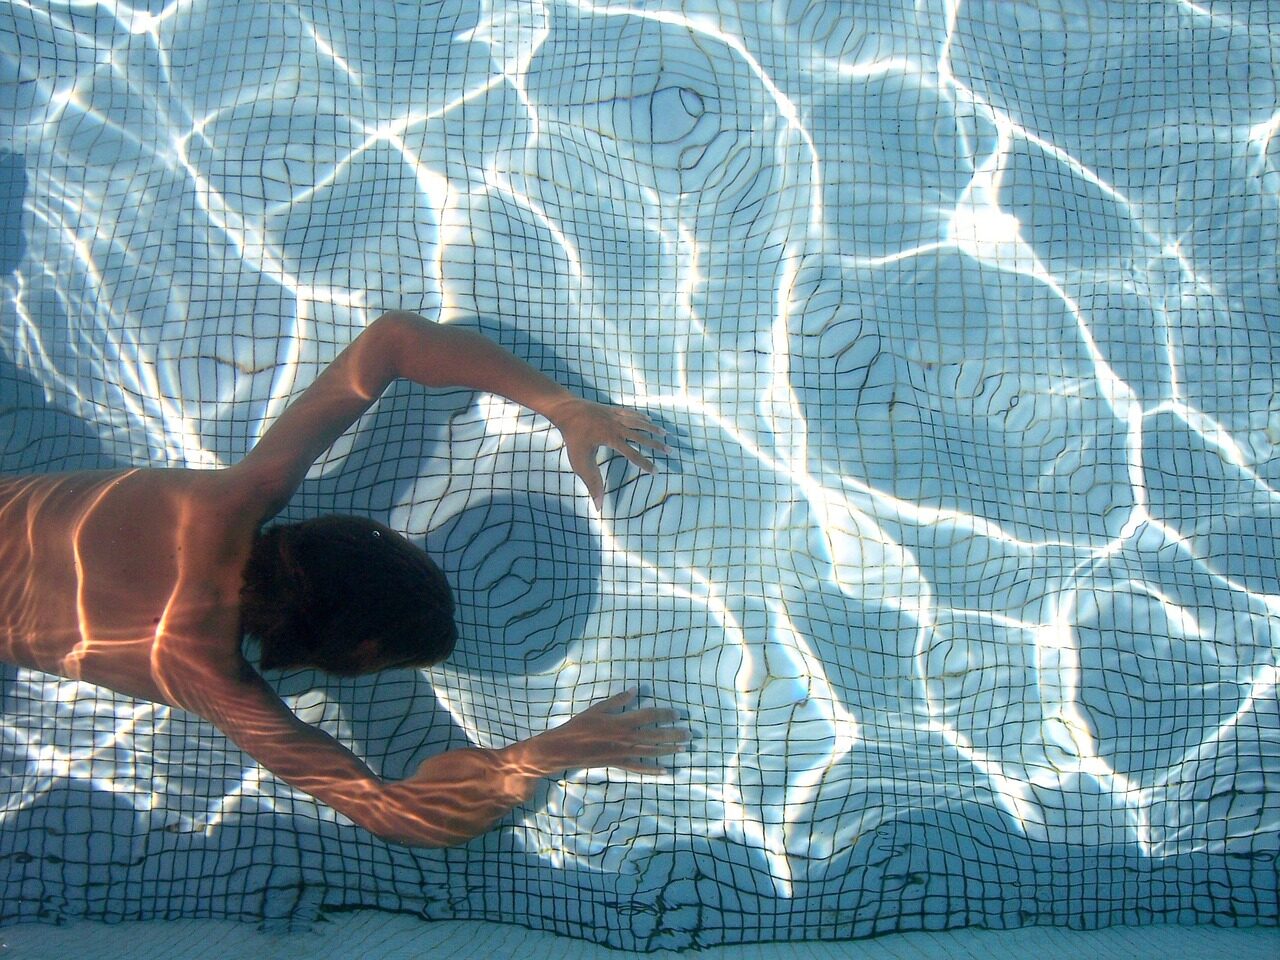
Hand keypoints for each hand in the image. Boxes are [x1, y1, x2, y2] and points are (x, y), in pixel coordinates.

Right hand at [515, 688, 689, 774]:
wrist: (563, 749)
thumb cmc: (578, 726)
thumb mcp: (597, 709)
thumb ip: (617, 701)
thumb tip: (635, 690)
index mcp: (620, 722)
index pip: (648, 716)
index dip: (664, 714)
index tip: (678, 713)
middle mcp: (625, 738)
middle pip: (655, 736)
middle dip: (673, 734)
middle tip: (690, 733)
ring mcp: (622, 753)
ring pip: (651, 752)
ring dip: (669, 750)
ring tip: (684, 748)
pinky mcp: (618, 764)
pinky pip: (639, 768)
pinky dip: (653, 770)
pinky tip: (665, 771)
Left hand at [545, 397, 667, 508]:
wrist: (567, 409)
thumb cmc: (573, 438)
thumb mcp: (580, 462)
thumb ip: (592, 483)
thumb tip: (598, 506)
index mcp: (612, 439)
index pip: (633, 454)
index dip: (645, 464)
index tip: (657, 472)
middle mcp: (618, 426)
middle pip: (641, 437)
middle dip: (656, 444)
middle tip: (670, 450)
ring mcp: (616, 416)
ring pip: (639, 422)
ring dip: (653, 429)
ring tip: (665, 434)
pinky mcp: (612, 409)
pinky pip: (631, 413)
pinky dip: (641, 417)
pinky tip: (648, 419)